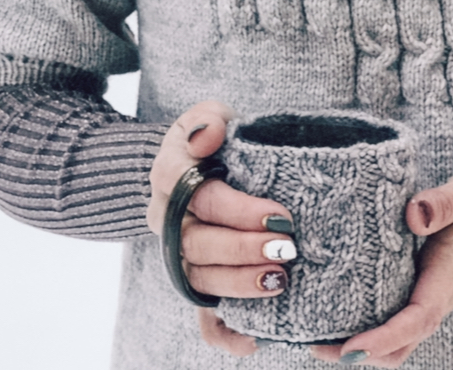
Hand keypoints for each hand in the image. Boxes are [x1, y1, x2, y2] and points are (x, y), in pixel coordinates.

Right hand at [147, 100, 298, 357]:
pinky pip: (199, 315)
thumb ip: (208, 119)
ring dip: (241, 284)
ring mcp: (176, 254)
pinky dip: (223, 333)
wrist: (192, 165)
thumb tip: (208, 134)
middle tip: (287, 249)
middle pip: (198, 245)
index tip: (281, 213)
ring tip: (281, 280)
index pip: (201, 199)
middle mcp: (165, 219)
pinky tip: (252, 338)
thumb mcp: (208, 114)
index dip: (240, 210)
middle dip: (245, 251)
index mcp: (169, 177)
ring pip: (199, 280)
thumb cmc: (212, 137)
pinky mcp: (192, 278)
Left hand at [309, 164, 452, 367]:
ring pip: (402, 334)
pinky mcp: (434, 283)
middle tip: (313, 341)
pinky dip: (375, 321)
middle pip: (404, 341)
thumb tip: (412, 214)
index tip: (350, 346)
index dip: (384, 336)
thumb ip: (446, 201)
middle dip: (361, 352)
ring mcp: (439, 290)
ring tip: (318, 328)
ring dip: (365, 342)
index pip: (419, 317)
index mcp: (451, 269)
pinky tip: (346, 301)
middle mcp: (442, 289)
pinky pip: (404, 315)